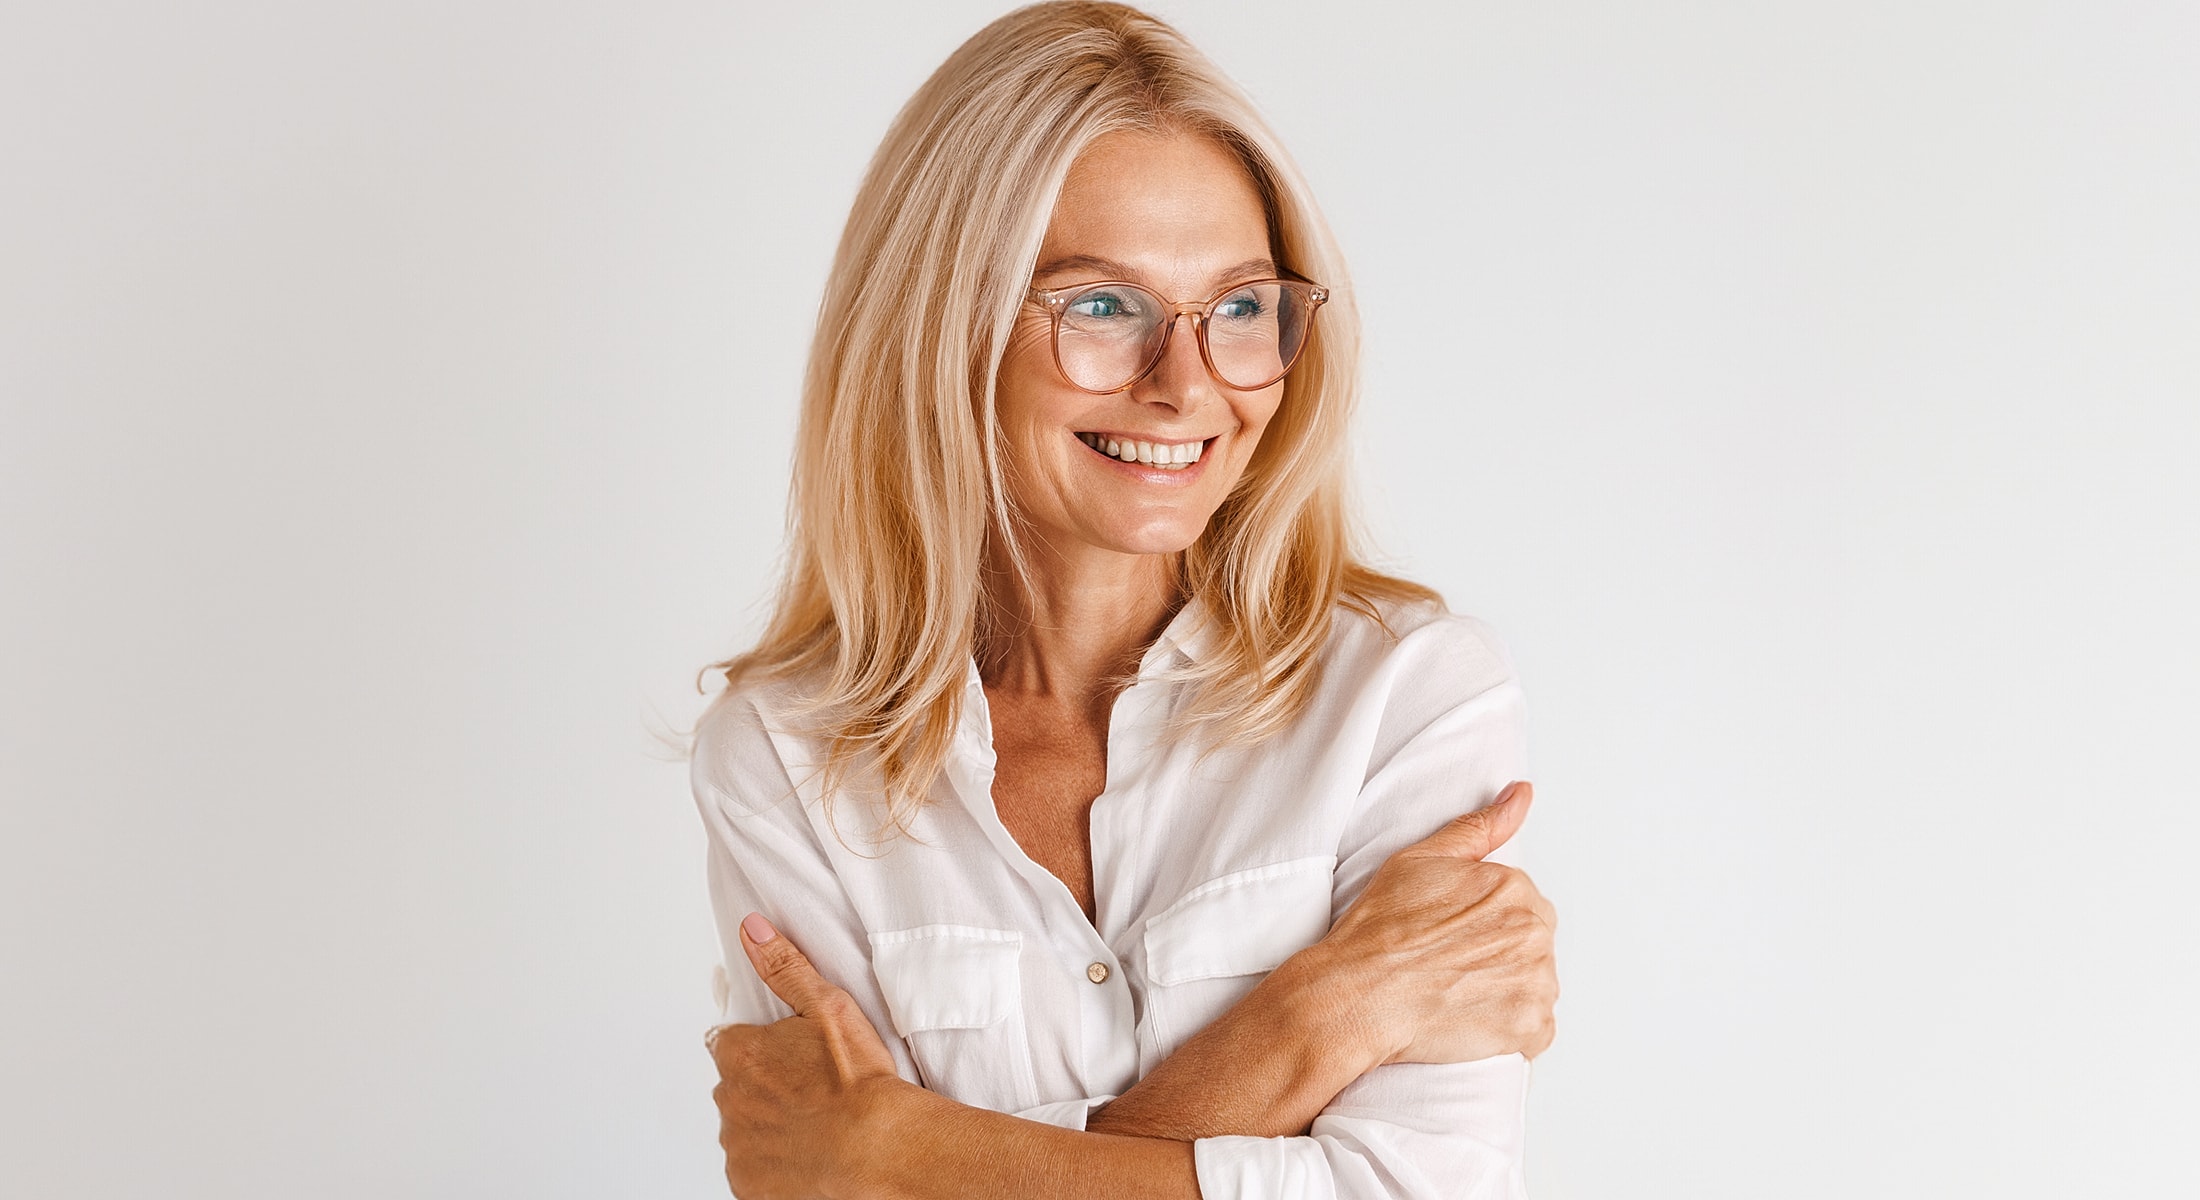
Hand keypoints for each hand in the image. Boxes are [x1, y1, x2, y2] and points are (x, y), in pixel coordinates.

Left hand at [707, 912, 906, 1199]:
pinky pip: (754, 1170)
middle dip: (765, 1086)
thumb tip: (751, 930)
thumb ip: (784, 967)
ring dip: (770, 1126)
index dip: (760, 1046)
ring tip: (816, 1125)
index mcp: (739, 1053)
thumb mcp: (827, 1006)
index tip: (788, 1056)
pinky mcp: (748, 1185)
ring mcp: (736, 1147)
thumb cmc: (857, 1082)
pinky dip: (775, 1164)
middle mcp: (728, 1101)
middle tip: (811, 1088)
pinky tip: (808, 1155)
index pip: (730, 1042)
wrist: (878, 1149)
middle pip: (738, 1087)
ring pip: (746, 1129)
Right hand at [1310, 781, 1557, 1064]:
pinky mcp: (1531, 1029)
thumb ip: (1480, 826)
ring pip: (1536, 987)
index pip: (1522, 907)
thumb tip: (1521, 793)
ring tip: (1458, 995)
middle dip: (1501, 957)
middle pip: (1532, 946)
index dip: (1485, 924)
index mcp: (1515, 889)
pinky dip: (1511, 1032)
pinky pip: (1535, 1032)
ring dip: (1507, 994)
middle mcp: (1536, 933)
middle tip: (1452, 968)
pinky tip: (1471, 1022)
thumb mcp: (1421, 859)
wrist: (1358, 994)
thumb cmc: (1380, 929)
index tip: (1452, 938)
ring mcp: (1538, 983)